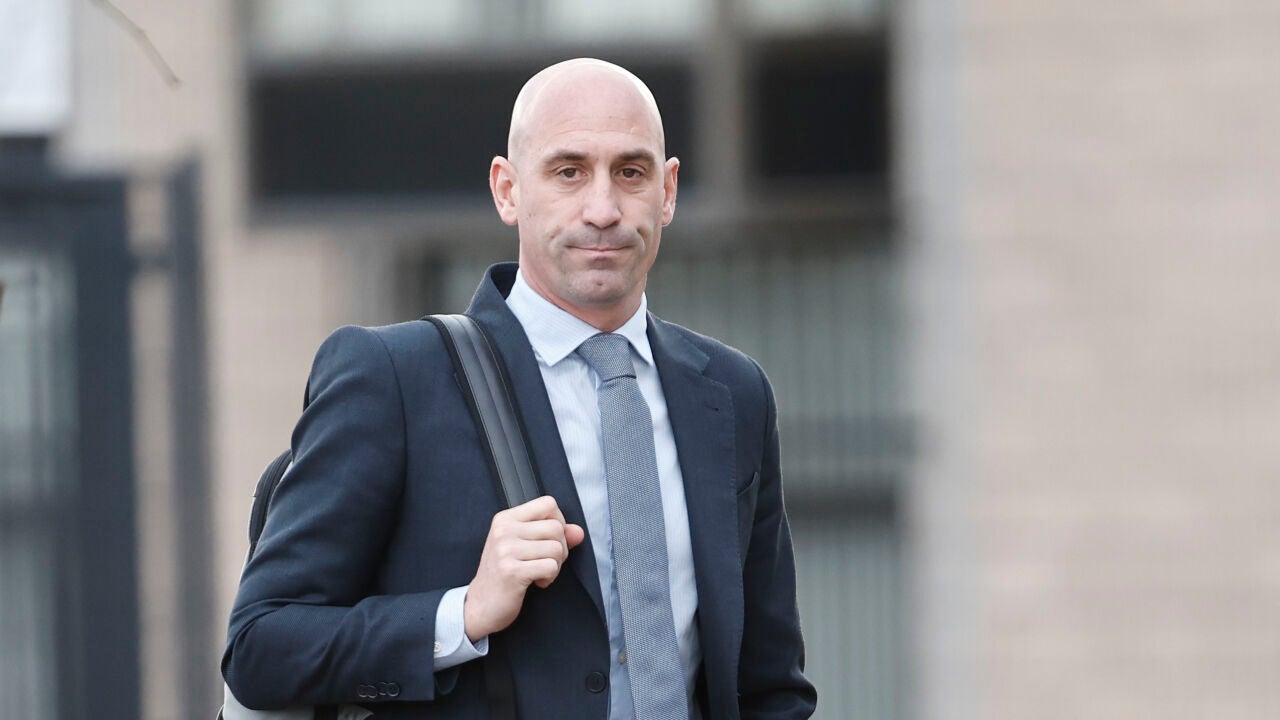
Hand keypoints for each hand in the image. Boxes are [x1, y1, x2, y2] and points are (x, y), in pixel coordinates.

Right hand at [464, 495, 584, 640]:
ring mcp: (506, 550)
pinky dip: (549, 577)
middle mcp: (504, 531)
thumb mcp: (523, 547)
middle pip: (556, 527)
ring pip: (556, 548)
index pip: (547, 503)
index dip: (558, 521)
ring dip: (555, 565)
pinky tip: (536, 582)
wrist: (480, 606)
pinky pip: (551, 566)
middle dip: (560, 548)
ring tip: (539, 572)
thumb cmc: (502, 574)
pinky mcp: (513, 571)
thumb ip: (552, 535)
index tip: (549, 539)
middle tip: (545, 561)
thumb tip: (578, 532)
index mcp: (505, 519)